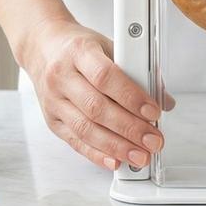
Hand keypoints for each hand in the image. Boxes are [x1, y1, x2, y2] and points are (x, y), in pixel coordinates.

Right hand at [23, 18, 174, 170]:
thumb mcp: (108, 45)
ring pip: (85, 129)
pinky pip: (75, 141)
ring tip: (140, 155)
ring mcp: (54, 100)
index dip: (131, 97)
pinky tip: (116, 160)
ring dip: (116, 146)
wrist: (42, 47)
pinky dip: (97, 154)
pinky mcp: (51, 120)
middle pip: (96, 108)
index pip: (105, 77)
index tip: (153, 111)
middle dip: (129, 128)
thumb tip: (164, 99)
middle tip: (153, 140)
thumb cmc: (77, 46)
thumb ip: (135, 69)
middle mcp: (62, 77)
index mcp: (79, 52)